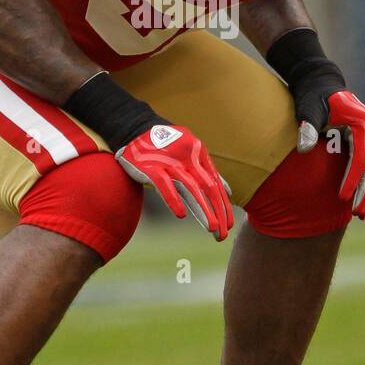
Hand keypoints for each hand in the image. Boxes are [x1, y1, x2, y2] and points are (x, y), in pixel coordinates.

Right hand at [116, 123, 233, 240]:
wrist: (135, 131)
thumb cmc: (167, 147)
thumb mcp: (191, 155)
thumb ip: (208, 173)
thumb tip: (228, 192)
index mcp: (199, 153)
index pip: (215, 183)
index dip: (224, 205)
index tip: (229, 225)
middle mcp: (187, 156)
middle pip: (207, 187)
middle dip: (218, 212)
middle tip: (223, 234)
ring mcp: (169, 161)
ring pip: (190, 187)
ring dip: (203, 209)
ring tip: (212, 228)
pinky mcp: (150, 167)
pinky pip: (164, 185)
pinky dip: (173, 199)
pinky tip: (181, 215)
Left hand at [299, 89, 364, 218]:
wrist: (319, 82)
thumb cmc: (312, 96)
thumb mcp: (308, 107)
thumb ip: (307, 126)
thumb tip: (304, 148)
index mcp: (362, 123)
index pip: (360, 157)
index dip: (352, 179)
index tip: (342, 198)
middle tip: (357, 213)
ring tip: (361, 214)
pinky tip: (361, 200)